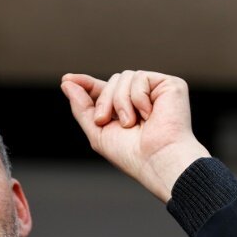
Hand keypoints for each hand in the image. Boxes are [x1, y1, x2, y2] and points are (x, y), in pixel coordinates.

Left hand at [61, 70, 209, 201]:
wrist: (156, 159)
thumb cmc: (131, 154)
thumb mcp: (97, 131)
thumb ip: (82, 107)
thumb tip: (67, 83)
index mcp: (126, 111)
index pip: (104, 90)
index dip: (86, 83)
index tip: (66, 79)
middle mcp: (142, 99)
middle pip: (112, 81)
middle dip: (103, 101)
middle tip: (103, 121)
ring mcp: (156, 91)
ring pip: (124, 77)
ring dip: (120, 102)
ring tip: (130, 123)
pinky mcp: (170, 85)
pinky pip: (140, 78)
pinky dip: (138, 98)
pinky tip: (149, 115)